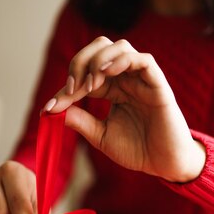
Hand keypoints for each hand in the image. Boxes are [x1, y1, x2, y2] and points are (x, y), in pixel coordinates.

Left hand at [43, 36, 205, 182]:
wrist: (164, 165)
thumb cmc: (138, 150)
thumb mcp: (102, 136)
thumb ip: (81, 121)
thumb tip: (54, 110)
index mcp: (113, 89)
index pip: (85, 75)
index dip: (65, 89)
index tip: (49, 109)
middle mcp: (127, 79)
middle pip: (100, 49)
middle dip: (79, 63)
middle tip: (71, 89)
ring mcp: (143, 80)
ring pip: (120, 47)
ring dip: (99, 61)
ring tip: (90, 86)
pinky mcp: (158, 85)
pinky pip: (143, 60)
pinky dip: (123, 61)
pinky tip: (107, 74)